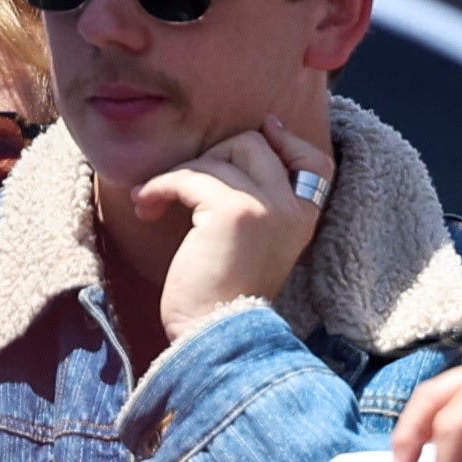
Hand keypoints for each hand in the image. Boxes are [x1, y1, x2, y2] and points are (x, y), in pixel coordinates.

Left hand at [135, 117, 332, 343]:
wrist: (215, 334)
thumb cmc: (224, 295)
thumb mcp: (258, 245)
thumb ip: (261, 206)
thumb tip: (246, 158)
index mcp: (304, 218)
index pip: (315, 161)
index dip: (288, 139)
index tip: (265, 128)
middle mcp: (292, 207)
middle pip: (255, 144)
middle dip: (212, 155)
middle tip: (183, 187)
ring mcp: (266, 206)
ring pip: (218, 156)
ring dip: (177, 174)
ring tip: (153, 201)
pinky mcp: (232, 211)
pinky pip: (188, 176)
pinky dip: (159, 186)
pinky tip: (146, 207)